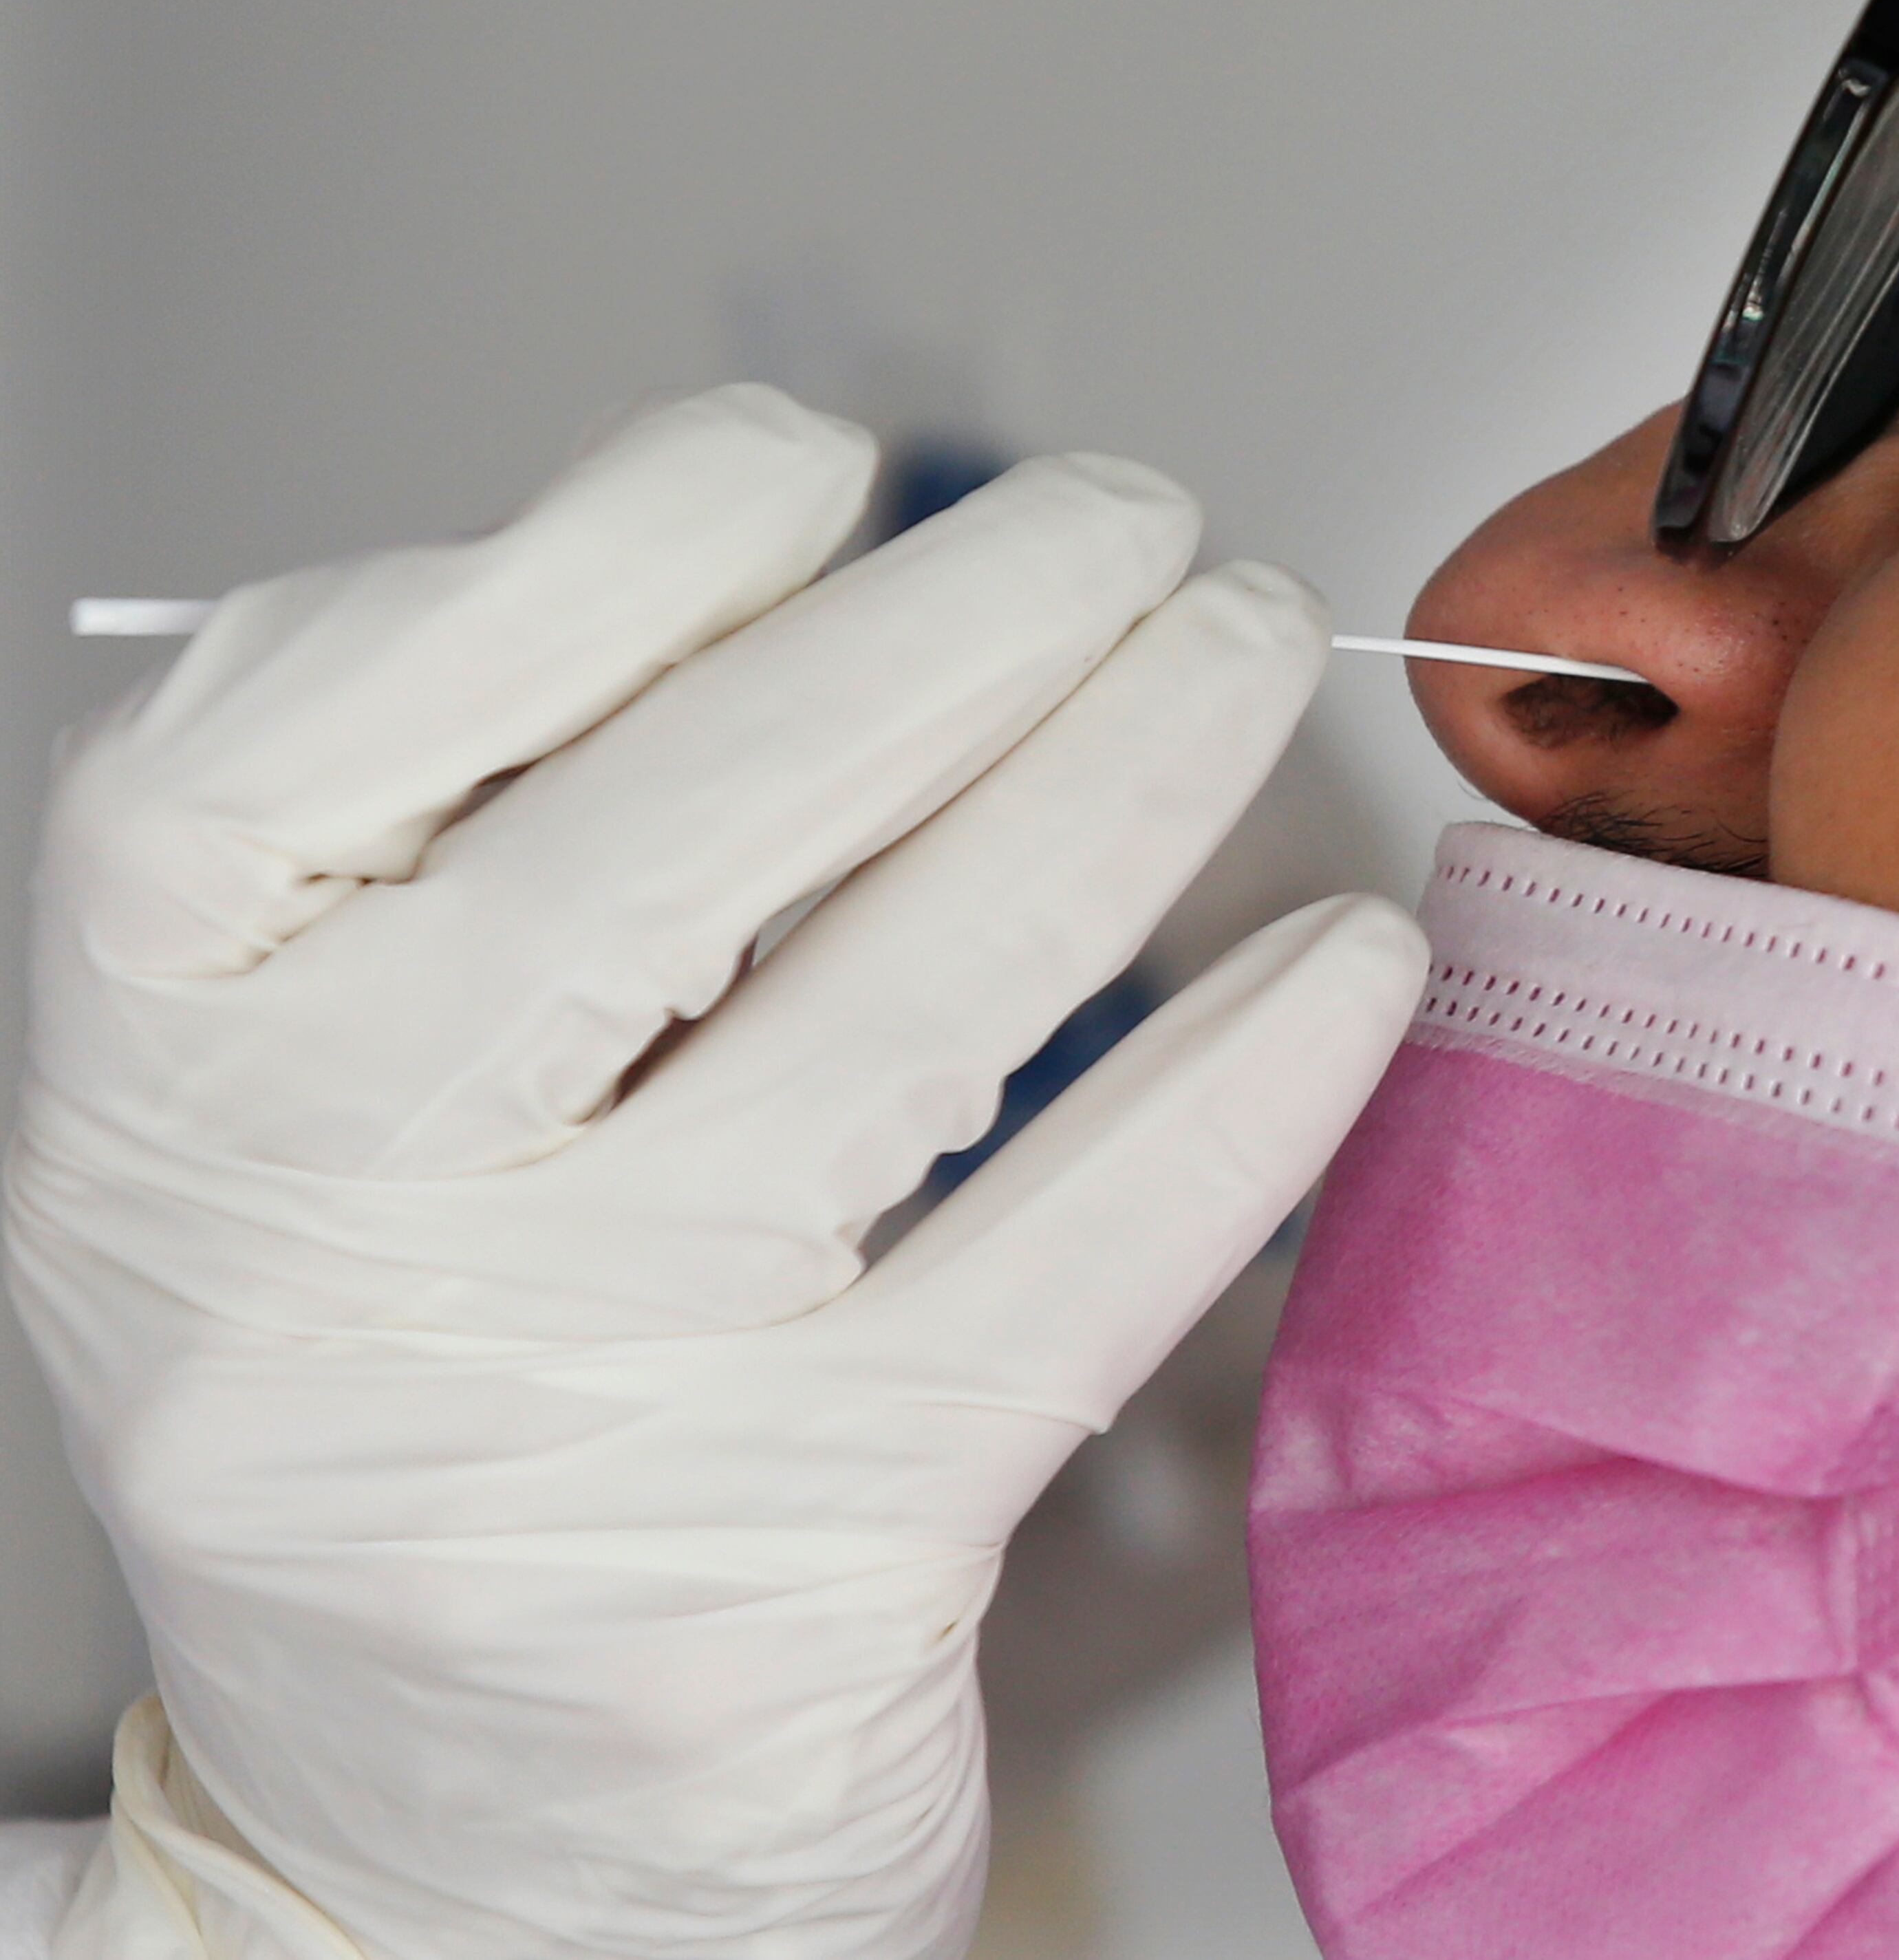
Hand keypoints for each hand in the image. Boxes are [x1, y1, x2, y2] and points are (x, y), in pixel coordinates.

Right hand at [6, 388, 1426, 1959]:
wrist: (443, 1843)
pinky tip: (1349, 960)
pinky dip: (1245, 1083)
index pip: (334, 707)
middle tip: (1134, 519)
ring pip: (903, 1019)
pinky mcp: (798, 1564)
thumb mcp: (329, 1094)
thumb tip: (821, 573)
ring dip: (1126, 783)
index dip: (616, 544)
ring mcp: (550, 1412)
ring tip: (1246, 644)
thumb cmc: (418, 1369)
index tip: (822, 470)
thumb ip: (483, 836)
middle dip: (958, 626)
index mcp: (156, 1050)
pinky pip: (1074, 1263)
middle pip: (667, 841)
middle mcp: (304, 1229)